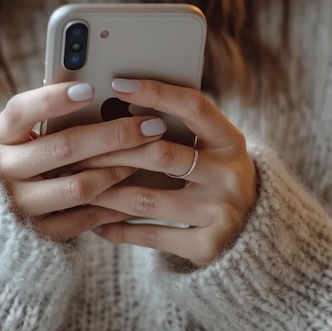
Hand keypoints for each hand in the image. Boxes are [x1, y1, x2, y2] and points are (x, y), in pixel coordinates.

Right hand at [0, 82, 168, 241]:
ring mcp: (20, 204)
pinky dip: (113, 205)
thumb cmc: (22, 156)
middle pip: (64, 148)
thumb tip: (99, 92)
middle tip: (151, 125)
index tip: (90, 88)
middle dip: (114, 134)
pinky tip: (135, 190)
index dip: (54, 99)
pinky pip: (84, 218)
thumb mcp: (21, 134)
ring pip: (80, 186)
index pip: (21, 111)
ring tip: (146, 156)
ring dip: (118, 170)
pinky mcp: (38, 231)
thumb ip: (48, 118)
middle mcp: (4, 171)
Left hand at [78, 79, 257, 264]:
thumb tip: (119, 102)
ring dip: (105, 192)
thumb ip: (179, 129)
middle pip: (160, 155)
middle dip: (113, 151)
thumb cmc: (216, 175)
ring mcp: (220, 213)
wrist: (254, 231)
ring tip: (77, 184)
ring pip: (146, 199)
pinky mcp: (207, 246)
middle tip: (78, 149)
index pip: (193, 106)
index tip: (117, 84)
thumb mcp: (212, 148)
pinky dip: (118, 229)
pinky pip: (150, 235)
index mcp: (231, 140)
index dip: (156, 92)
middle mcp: (229, 175)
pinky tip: (96, 223)